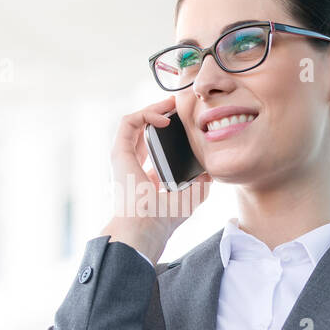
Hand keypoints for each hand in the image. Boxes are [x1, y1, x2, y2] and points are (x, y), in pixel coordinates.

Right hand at [102, 96, 212, 264]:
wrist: (146, 226)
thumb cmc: (164, 218)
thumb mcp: (190, 198)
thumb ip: (201, 184)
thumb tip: (210, 171)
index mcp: (146, 176)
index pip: (153, 146)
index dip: (166, 130)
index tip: (182, 121)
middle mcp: (132, 164)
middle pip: (142, 130)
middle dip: (159, 113)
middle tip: (176, 105)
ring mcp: (123, 157)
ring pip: (134, 121)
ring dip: (152, 108)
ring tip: (170, 103)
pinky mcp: (119, 152)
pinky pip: (128, 122)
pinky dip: (145, 114)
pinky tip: (164, 119)